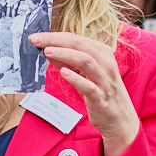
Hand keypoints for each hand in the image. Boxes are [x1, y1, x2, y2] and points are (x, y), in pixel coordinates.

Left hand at [29, 32, 139, 155]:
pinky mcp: (101, 98)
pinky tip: (63, 73)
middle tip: (35, 40)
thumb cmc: (101, 93)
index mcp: (102, 53)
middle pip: (79, 44)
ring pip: (86, 60)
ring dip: (65, 54)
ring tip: (47, 52)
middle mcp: (106, 63)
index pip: (76, 38)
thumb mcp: (85, 73)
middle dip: (56, 40)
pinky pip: (89, 86)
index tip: (36, 37)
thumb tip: (48, 50)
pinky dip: (76, 78)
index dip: (55, 36)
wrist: (120, 119)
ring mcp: (105, 80)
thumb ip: (69, 61)